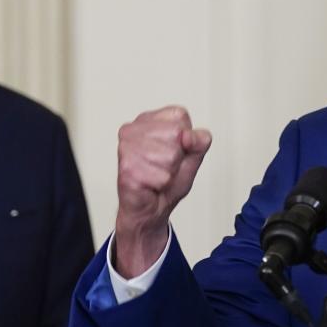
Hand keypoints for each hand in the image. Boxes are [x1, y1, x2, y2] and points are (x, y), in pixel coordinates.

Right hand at [113, 106, 211, 276]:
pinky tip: (151, 184)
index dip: (186, 138)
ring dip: (168, 172)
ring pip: (169, 155)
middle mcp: (133, 129)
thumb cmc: (167, 182)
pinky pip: (161, 175)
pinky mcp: (126, 168)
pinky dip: (161, 184)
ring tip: (157, 175)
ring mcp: (127, 148)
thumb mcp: (192, 157)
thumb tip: (188, 136)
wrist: (150, 210)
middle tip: (164, 166)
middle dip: (177, 157)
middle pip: (176, 134)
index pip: (179, 116)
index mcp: (149, 119)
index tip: (175, 151)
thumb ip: (200, 141)